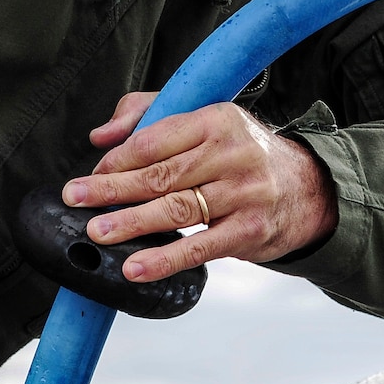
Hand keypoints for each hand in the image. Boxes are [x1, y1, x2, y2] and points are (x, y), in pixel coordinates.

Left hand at [62, 92, 338, 281]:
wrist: (306, 188)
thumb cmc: (241, 153)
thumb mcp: (206, 120)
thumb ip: (148, 116)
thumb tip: (100, 137)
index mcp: (217, 119)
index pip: (156, 139)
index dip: (118, 158)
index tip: (92, 173)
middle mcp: (233, 153)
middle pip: (161, 174)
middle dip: (113, 188)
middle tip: (76, 198)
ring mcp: (244, 193)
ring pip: (177, 209)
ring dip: (132, 222)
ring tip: (98, 232)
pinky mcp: (250, 230)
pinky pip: (200, 247)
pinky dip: (166, 259)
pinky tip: (136, 267)